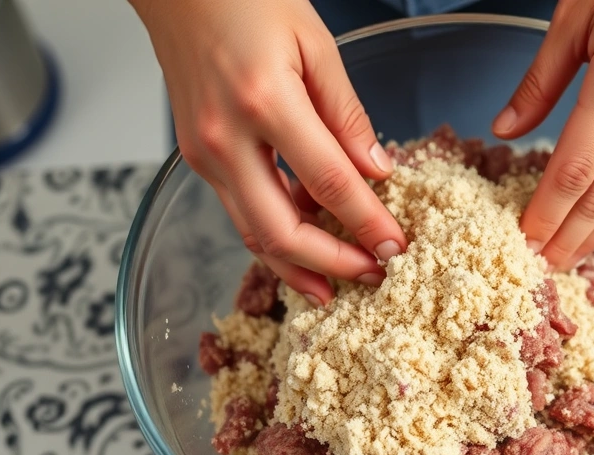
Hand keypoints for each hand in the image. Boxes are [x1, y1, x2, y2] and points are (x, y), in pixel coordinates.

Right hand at [129, 0, 406, 305]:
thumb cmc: (245, 0)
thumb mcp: (315, 44)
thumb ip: (348, 114)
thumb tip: (377, 172)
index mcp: (264, 102)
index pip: (328, 183)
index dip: (367, 223)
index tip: (396, 247)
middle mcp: (225, 138)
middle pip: (280, 230)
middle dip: (331, 263)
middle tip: (371, 276)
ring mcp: (204, 154)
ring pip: (252, 233)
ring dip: (298, 266)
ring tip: (335, 286)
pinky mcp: (197, 159)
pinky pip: (239, 212)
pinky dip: (273, 237)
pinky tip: (304, 248)